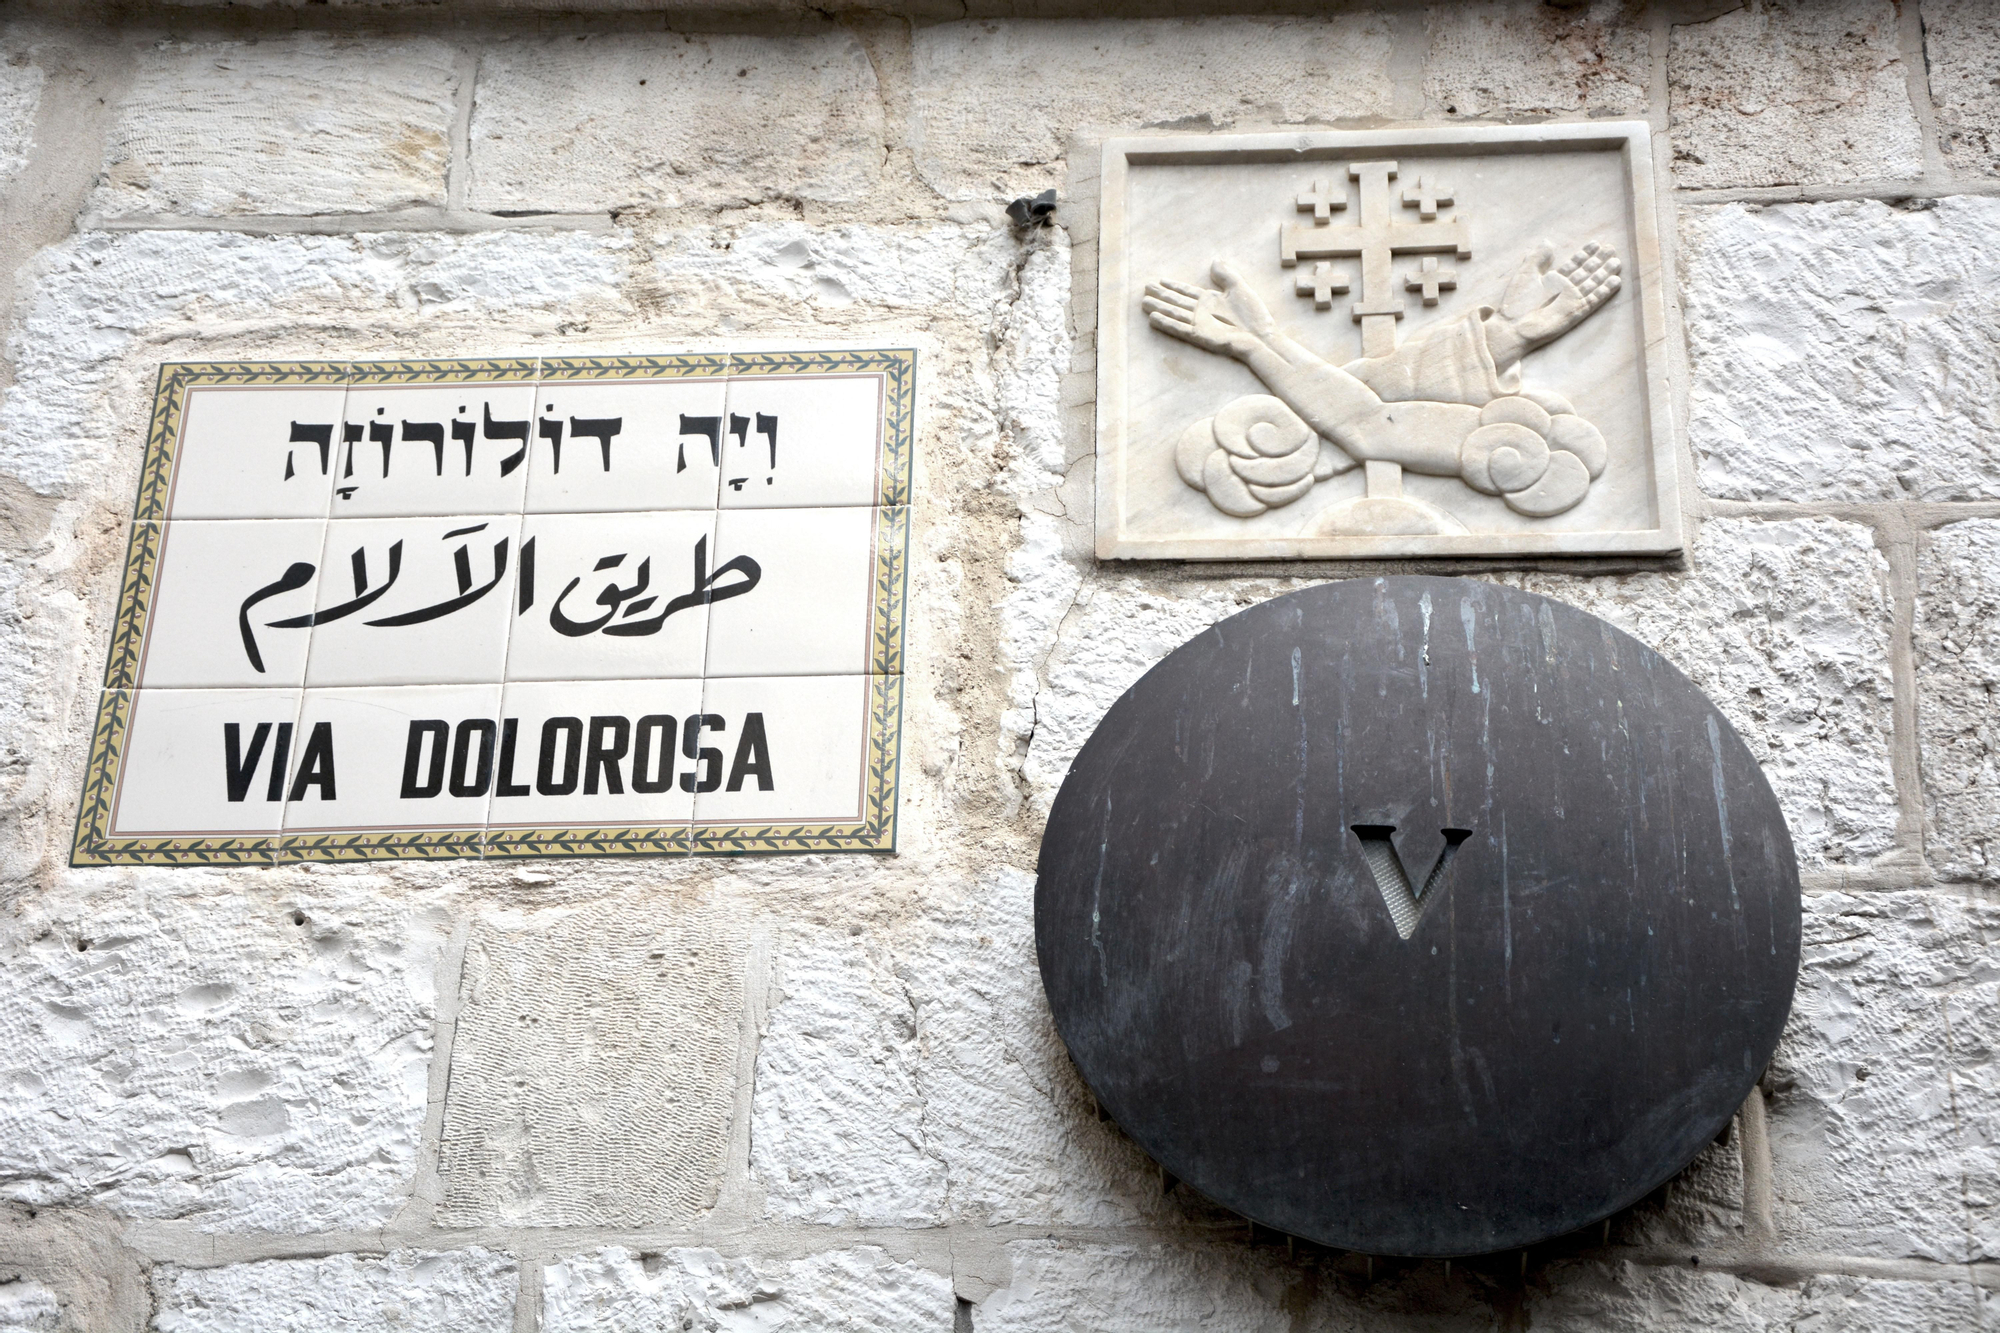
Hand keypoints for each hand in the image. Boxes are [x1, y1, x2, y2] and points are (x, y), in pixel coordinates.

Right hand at [1143, 261, 1279, 361]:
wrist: (1259, 336)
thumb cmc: (1253, 315)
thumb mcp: (1240, 289)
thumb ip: (1226, 275)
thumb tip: (1215, 261)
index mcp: (1210, 300)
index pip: (1187, 291)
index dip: (1174, 286)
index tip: (1161, 280)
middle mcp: (1202, 311)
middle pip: (1176, 301)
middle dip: (1161, 295)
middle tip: (1145, 288)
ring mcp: (1199, 323)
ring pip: (1174, 313)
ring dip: (1159, 308)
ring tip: (1144, 302)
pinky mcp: (1199, 336)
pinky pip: (1179, 328)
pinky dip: (1166, 323)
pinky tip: (1153, 319)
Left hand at [1492, 242, 1620, 360]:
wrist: (1515, 326)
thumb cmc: (1516, 302)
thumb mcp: (1525, 274)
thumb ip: (1537, 258)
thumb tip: (1547, 242)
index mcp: (1552, 281)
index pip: (1572, 264)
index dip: (1584, 254)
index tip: (1595, 243)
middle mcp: (1564, 290)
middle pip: (1586, 272)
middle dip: (1598, 261)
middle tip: (1612, 248)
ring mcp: (1571, 301)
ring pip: (1592, 284)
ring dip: (1604, 274)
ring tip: (1617, 262)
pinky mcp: (1576, 312)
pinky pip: (1593, 300)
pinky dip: (1604, 291)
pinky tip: (1616, 281)